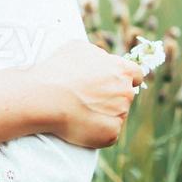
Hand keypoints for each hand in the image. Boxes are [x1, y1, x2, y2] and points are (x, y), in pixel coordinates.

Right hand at [28, 38, 144, 147]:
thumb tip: (103, 61)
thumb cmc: (58, 70)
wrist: (45, 97)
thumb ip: (98, 56)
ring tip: (78, 111)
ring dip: (103, 113)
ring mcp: (120, 113)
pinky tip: (79, 124)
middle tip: (88, 98)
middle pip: (124, 95)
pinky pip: (107, 132)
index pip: (136, 74)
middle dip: (111, 96)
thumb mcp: (79, 48)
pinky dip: (97, 130)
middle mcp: (125, 91)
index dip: (126, 79)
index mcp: (121, 70)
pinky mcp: (111, 133)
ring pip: (115, 114)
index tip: (115, 82)